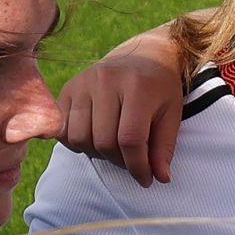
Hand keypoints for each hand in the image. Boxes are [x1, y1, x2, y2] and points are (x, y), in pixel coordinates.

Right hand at [57, 21, 197, 185]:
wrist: (144, 55)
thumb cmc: (160, 89)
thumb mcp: (172, 114)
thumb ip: (164, 147)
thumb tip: (160, 178)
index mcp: (137, 86)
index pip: (130, 140)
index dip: (137, 167)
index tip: (146, 179)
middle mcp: (106, 80)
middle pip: (104, 142)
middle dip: (120, 162)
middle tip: (131, 162)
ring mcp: (83, 82)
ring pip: (79, 138)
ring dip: (97, 154)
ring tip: (114, 148)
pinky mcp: (68, 88)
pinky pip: (62, 129)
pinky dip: (76, 142)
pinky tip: (94, 138)